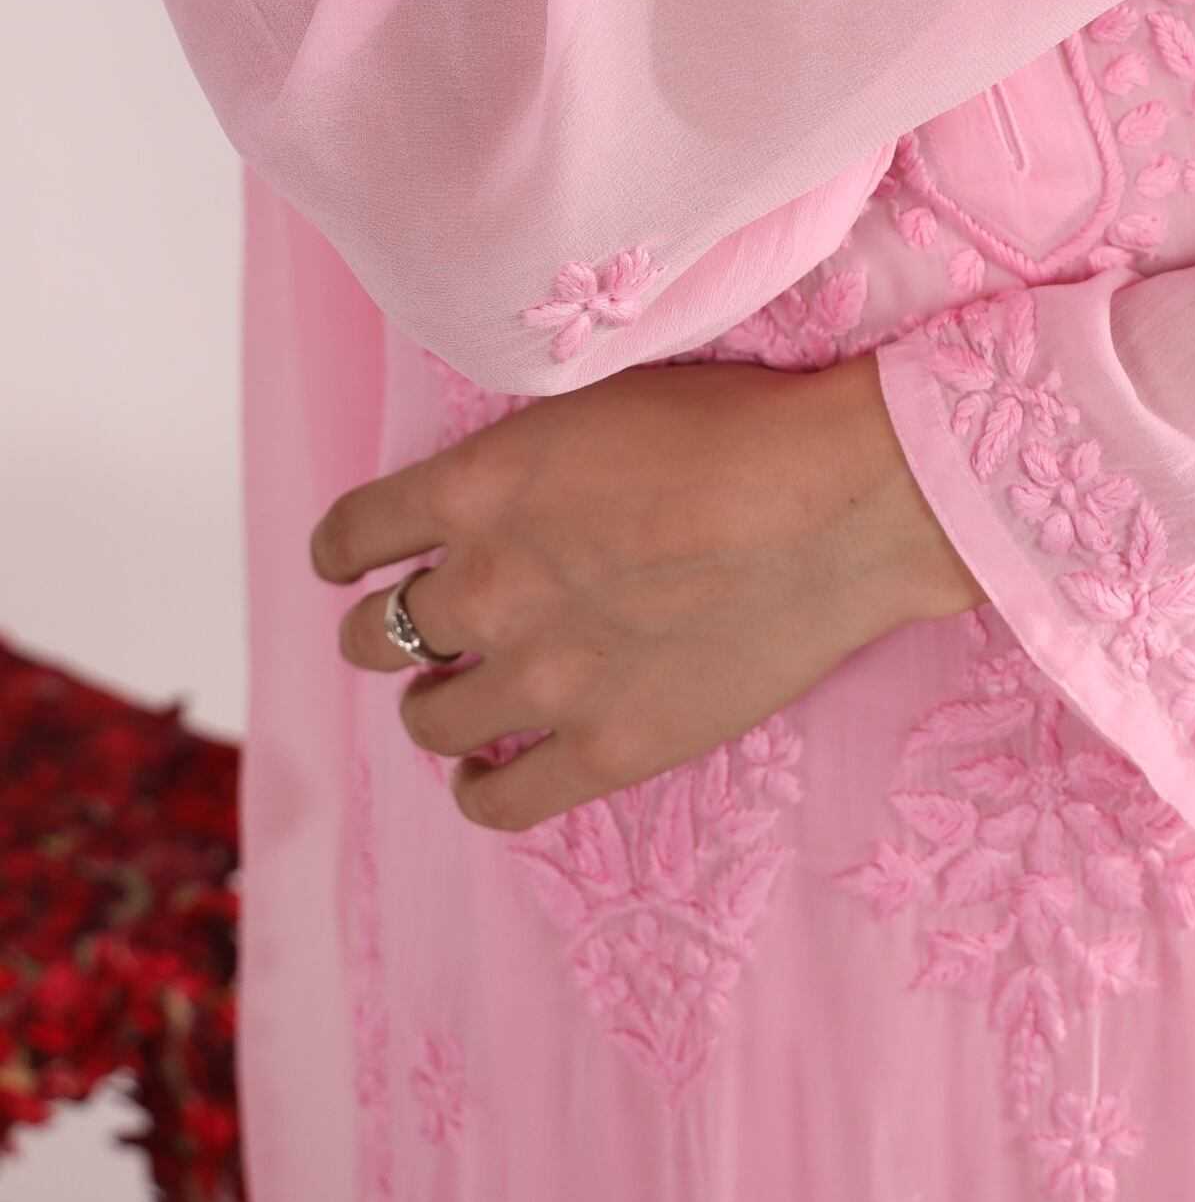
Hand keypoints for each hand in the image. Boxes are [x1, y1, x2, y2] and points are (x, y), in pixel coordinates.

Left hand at [309, 349, 984, 833]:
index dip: (345, 553)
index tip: (354, 564)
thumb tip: (501, 495)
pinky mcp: (605, 748)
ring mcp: (541, 677)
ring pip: (428, 720)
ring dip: (436, 706)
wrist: (841, 502)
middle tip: (433, 630)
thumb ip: (527, 461)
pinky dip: (479, 789)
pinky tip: (490, 772)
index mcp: (478, 488)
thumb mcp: (603, 399)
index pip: (353, 534)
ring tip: (466, 697)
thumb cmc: (743, 424)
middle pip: (376, 636)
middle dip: (392, 631)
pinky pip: (498, 802)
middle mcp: (486, 586)